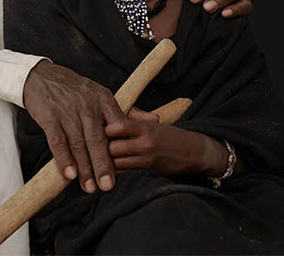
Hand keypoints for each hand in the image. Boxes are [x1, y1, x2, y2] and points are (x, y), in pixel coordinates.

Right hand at [23, 60, 124, 192]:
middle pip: (97, 140)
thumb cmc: (75, 90)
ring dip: (84, 168)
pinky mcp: (49, 117)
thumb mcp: (101, 95)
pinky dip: (63, 158)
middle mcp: (86, 106)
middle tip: (108, 186)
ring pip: (77, 144)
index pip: (117, 128)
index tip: (126, 170)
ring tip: (89, 187)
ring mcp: (67, 112)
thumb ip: (127, 111)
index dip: (121, 149)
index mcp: (103, 101)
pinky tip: (69, 173)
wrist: (42, 77)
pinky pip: (57, 141)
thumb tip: (154, 119)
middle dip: (103, 165)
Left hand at [105, 108, 223, 176]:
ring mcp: (146, 158)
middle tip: (90, 143)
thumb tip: (110, 114)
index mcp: (146, 127)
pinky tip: (107, 164)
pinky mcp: (146, 169)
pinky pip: (124, 169)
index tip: (96, 127)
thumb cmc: (168, 135)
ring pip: (116, 161)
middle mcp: (145, 143)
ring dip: (104, 159)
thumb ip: (132, 119)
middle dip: (100, 146)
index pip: (118, 126)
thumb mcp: (152, 123)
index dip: (104, 128)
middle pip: (113, 146)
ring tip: (95, 155)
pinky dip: (113, 167)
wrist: (193, 152)